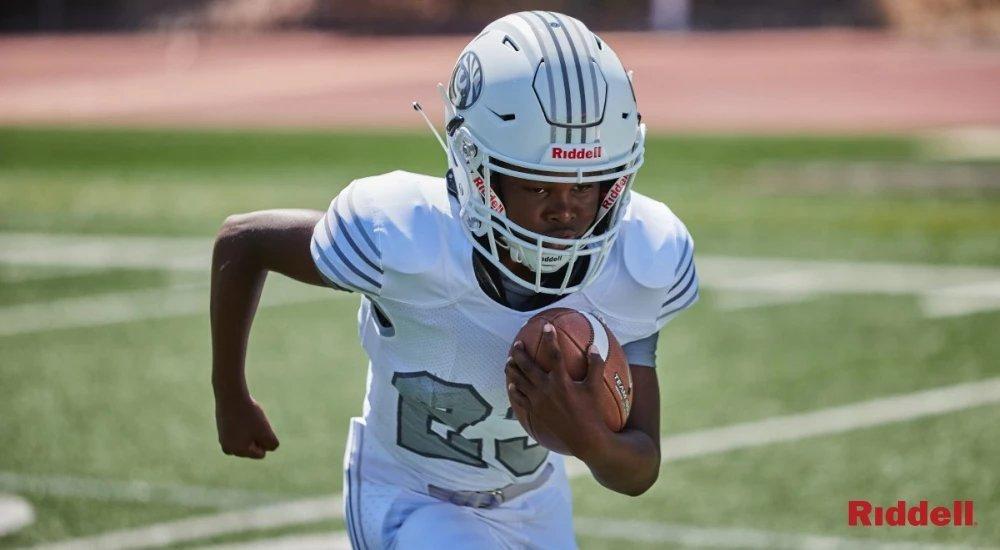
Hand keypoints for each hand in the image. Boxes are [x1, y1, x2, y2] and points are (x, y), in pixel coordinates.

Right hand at [215, 394, 279, 458]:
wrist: (230, 394)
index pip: (261, 453)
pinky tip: (238, 414)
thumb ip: (271, 445)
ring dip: (250, 429)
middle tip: (250, 421)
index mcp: (238, 452)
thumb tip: (266, 448)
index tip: (256, 427)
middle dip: (256, 435)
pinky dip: (243, 423)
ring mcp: (223, 439)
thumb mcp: (266, 431)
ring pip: (247, 437)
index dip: (264, 439)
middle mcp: (228, 449)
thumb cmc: (249, 414)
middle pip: (253, 446)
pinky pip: (240, 430)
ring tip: (244, 418)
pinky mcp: (222, 429)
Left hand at [506, 323, 608, 457]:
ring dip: (512, 370)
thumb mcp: (596, 387)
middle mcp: (546, 390)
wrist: (584, 438)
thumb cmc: (592, 411)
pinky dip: (515, 391)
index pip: (554, 355)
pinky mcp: (536, 412)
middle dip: (520, 353)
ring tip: (509, 361)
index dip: (550, 339)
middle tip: (517, 344)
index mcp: (561, 381)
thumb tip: (594, 346)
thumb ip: (596, 365)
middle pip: (527, 367)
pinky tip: (512, 386)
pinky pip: (520, 400)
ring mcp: (538, 402)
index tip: (548, 326)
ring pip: (519, 382)